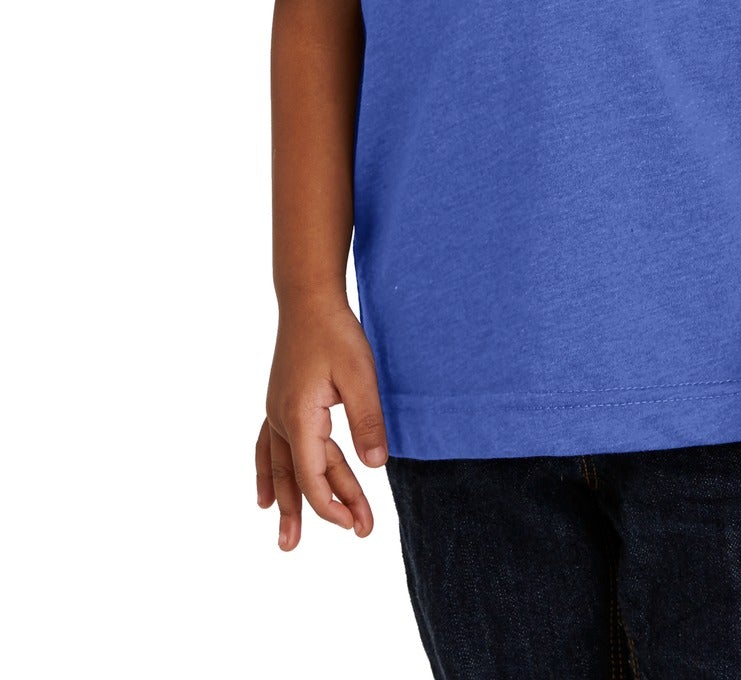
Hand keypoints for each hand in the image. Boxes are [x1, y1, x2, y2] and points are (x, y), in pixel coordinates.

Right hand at [256, 294, 389, 549]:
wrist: (307, 298)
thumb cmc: (335, 333)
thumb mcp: (360, 375)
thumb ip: (367, 421)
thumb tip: (376, 467)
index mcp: (301, 419)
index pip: (314, 478)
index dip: (335, 505)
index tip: (358, 524)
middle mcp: (282, 421)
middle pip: (302, 478)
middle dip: (327, 509)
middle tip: (355, 535)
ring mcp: (276, 413)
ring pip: (281, 469)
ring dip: (287, 505)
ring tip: (287, 542)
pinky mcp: (278, 403)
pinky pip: (267, 450)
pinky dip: (268, 475)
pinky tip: (264, 497)